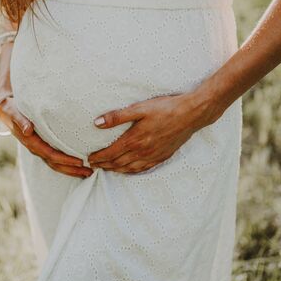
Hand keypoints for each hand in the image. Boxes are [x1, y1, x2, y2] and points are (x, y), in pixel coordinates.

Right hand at [0, 96, 92, 178]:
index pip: (50, 154)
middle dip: (72, 169)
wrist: (5, 108)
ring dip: (72, 169)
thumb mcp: (12, 111)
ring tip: (89, 172)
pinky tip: (80, 164)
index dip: (64, 159)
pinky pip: (56, 157)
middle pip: (55, 163)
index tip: (79, 162)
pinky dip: (68, 162)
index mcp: (30, 141)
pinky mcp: (43, 144)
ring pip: (56, 163)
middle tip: (90, 172)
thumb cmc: (11, 108)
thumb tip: (27, 130)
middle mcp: (36, 147)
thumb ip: (19, 119)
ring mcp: (39, 148)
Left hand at [88, 90, 217, 173]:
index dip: (98, 157)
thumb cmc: (165, 108)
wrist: (191, 114)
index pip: (111, 153)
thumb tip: (96, 123)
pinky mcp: (162, 156)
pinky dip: (132, 171)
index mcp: (135, 139)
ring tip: (106, 169)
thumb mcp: (140, 108)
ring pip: (130, 168)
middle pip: (118, 163)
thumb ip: (117, 116)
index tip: (89, 158)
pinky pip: (143, 169)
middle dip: (104, 165)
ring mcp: (153, 156)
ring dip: (116, 170)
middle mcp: (143, 151)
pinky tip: (128, 170)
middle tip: (93, 165)